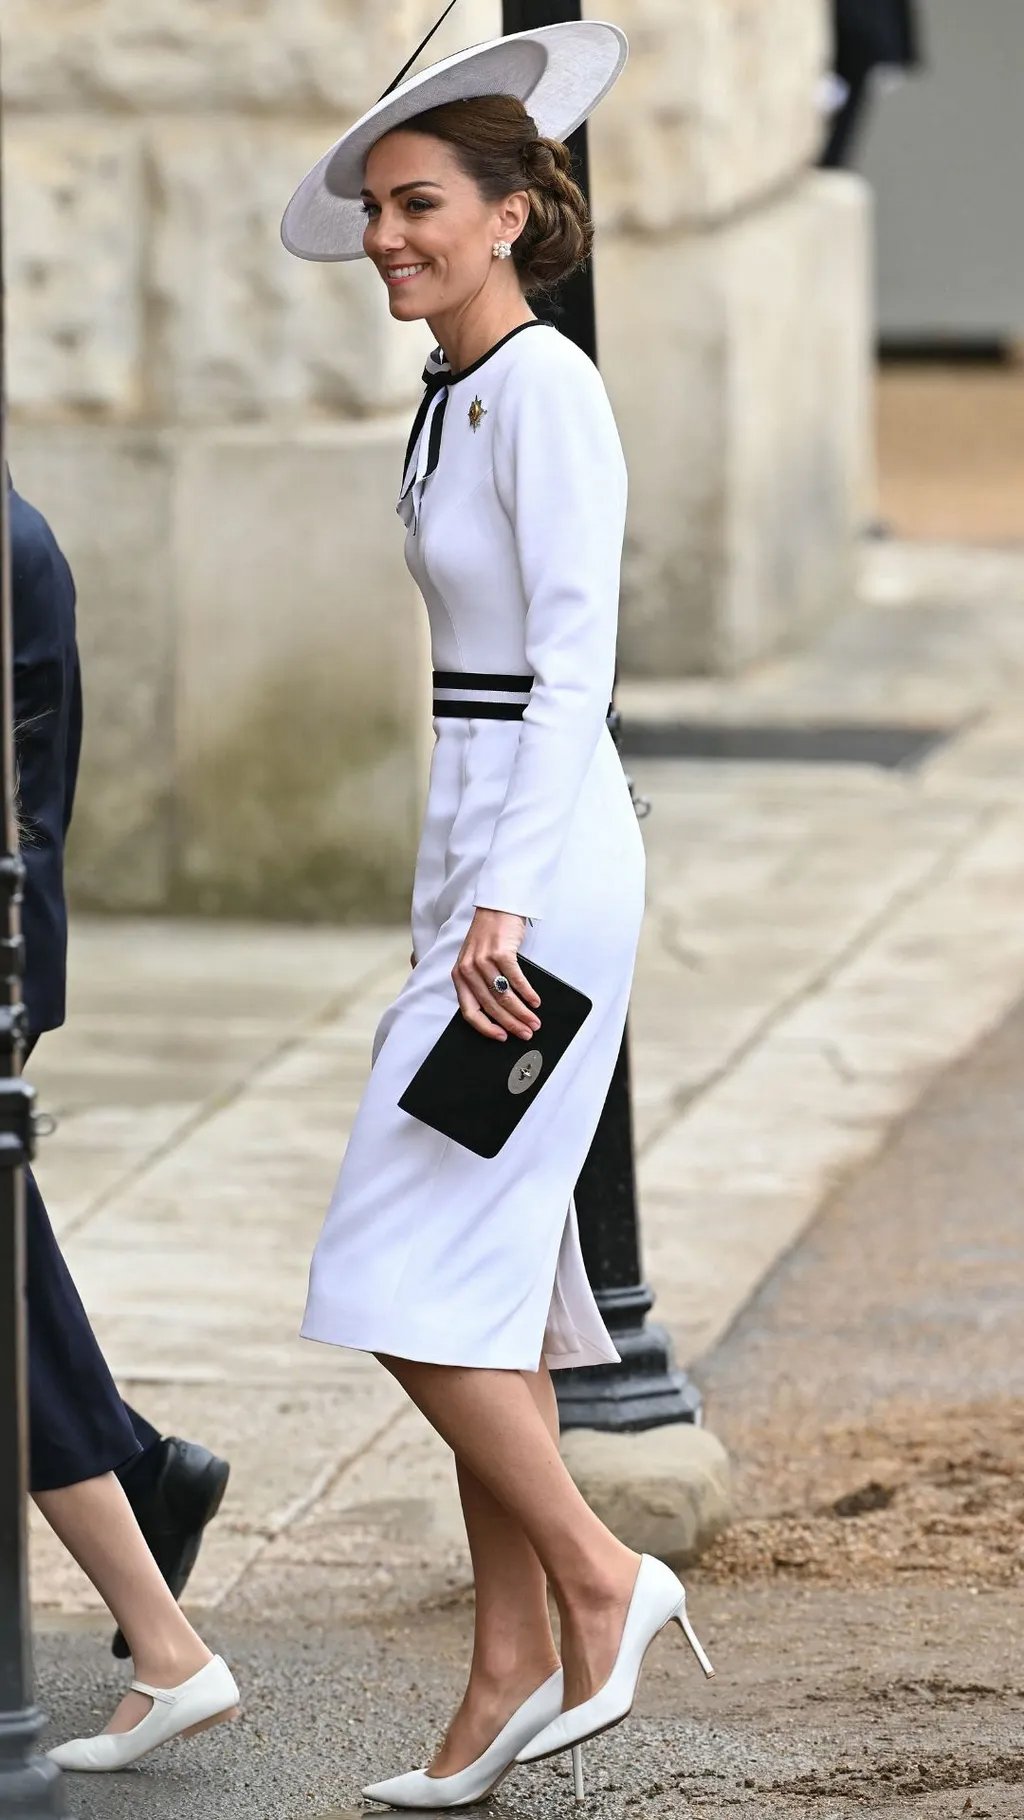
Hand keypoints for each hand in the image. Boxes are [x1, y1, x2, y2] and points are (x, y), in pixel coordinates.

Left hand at [453, 908, 541, 1042]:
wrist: (496, 907)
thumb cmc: (488, 935)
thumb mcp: (475, 961)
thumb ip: (480, 984)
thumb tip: (500, 1013)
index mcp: (459, 975)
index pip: (469, 1011)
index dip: (486, 1028)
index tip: (501, 1037)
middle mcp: (468, 969)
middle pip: (491, 1006)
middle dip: (511, 1024)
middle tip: (526, 1033)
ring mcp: (483, 960)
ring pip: (504, 996)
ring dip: (522, 1012)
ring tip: (534, 1021)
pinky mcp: (500, 952)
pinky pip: (516, 980)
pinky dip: (528, 993)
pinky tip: (535, 1001)